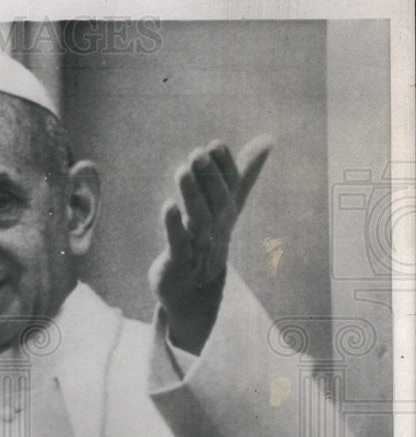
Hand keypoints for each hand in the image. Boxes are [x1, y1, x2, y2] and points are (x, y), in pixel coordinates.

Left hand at [148, 135, 272, 353]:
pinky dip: (174, 225)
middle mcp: (217, 229)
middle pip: (218, 202)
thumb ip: (243, 174)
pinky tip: (168, 206)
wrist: (194, 297)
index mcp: (227, 214)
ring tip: (182, 171)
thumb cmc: (208, 245)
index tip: (216, 144)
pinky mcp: (180, 264)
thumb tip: (268, 139)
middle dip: (209, 177)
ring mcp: (200, 248)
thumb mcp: (225, 209)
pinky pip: (179, 243)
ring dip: (192, 195)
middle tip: (198, 153)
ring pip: (200, 220)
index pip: (232, 187)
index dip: (226, 166)